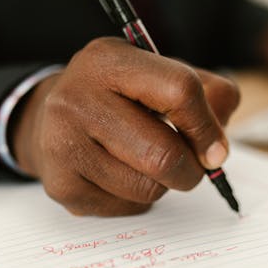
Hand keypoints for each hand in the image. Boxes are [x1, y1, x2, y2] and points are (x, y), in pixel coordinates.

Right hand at [10, 37, 239, 216]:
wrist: (49, 116)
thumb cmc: (119, 96)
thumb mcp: (162, 74)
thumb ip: (208, 94)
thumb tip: (218, 147)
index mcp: (108, 60)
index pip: (179, 91)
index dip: (207, 127)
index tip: (216, 149)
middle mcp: (77, 98)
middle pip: (163, 154)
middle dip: (191, 169)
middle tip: (191, 166)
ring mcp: (62, 143)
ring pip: (147, 188)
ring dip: (163, 184)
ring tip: (146, 162)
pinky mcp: (61, 185)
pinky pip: (126, 207)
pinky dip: (137, 199)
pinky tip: (120, 175)